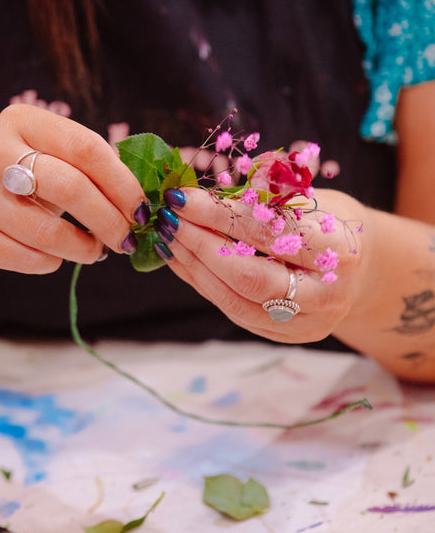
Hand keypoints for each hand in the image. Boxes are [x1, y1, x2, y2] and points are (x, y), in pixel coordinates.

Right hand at [0, 103, 146, 273]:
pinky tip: (56, 257)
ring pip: (47, 232)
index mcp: (21, 120)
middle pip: (70, 188)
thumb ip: (84, 165)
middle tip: (125, 238)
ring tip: (94, 251)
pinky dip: (51, 263)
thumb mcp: (41, 153)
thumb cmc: (11, 178)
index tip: (140, 209)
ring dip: (83, 249)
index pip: (87, 148)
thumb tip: (139, 198)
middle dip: (109, 220)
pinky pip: (25, 258)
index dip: (122, 183)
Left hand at [153, 186, 366, 341]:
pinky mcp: (286, 336)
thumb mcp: (309, 199)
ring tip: (169, 238)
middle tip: (170, 219)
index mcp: (339, 251)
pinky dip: (202, 284)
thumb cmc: (329, 222)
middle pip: (249, 277)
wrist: (362, 268)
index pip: (268, 234)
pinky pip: (233, 311)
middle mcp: (326, 295)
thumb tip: (199, 196)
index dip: (220, 215)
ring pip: (236, 302)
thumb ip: (263, 200)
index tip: (184, 197)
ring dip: (194, 268)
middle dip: (201, 246)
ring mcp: (307, 323)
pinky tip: (182, 260)